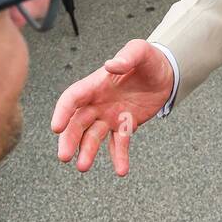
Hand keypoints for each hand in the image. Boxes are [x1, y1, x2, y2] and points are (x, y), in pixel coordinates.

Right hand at [51, 39, 175, 175]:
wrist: (166, 72)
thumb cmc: (148, 59)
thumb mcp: (140, 51)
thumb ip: (127, 57)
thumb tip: (111, 65)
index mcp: (96, 84)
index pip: (73, 98)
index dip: (63, 112)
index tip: (56, 127)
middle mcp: (98, 102)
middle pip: (77, 123)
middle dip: (69, 139)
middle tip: (64, 157)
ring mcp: (109, 116)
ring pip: (93, 137)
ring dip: (87, 152)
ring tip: (83, 167)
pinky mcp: (124, 126)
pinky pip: (119, 144)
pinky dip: (119, 157)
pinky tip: (121, 170)